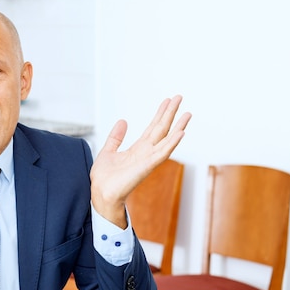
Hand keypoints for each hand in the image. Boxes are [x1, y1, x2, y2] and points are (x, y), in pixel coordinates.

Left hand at [90, 95, 190, 227]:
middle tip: (180, 97)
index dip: (160, 114)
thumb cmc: (104, 178)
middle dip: (171, 113)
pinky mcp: (147, 166)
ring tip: (188, 114)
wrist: (101, 193)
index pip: (153, 128)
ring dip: (178, 127)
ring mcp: (148, 159)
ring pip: (167, 140)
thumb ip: (116, 137)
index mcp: (138, 149)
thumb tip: (123, 121)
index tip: (168, 101)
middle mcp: (146, 153)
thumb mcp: (108, 151)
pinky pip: (162, 153)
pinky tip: (181, 133)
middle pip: (162, 129)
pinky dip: (172, 143)